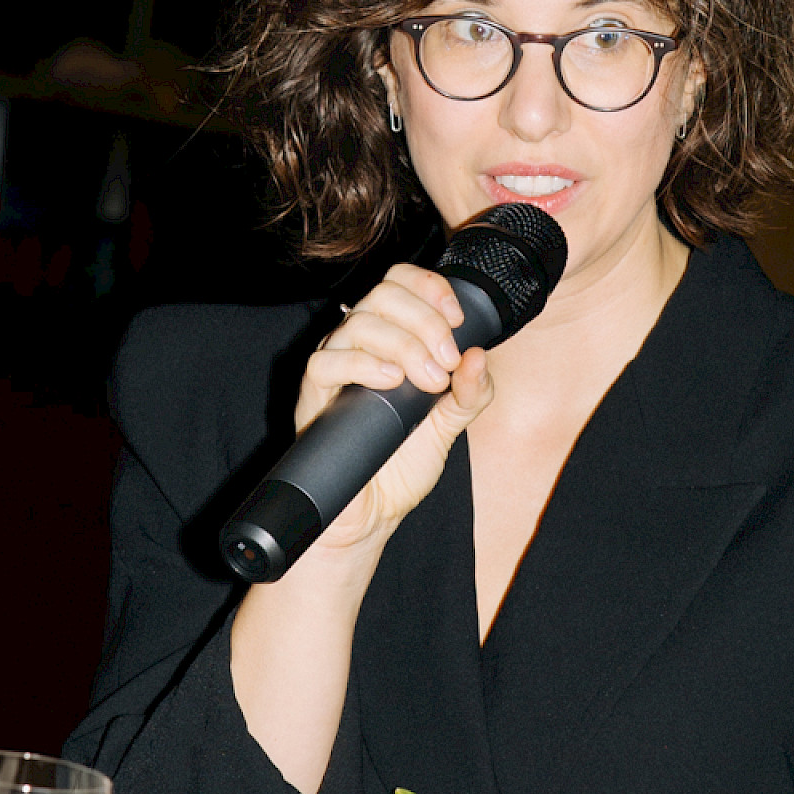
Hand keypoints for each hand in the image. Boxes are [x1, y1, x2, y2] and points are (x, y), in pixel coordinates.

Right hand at [287, 265, 494, 561]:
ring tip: (427, 383)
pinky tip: (389, 381)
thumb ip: (471, 393)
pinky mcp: (314, 392)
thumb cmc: (401, 465)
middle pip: (383, 295)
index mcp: (391, 337)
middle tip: (446, 363)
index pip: (400, 282)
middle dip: (425, 322)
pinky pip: (327, 360)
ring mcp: (334, 364)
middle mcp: (359, 342)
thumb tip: (479, 356)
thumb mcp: (450, 425)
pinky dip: (363, 364)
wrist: (370, 512)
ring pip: (360, 323)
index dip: (429, 287)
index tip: (457, 318)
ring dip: (404, 346)